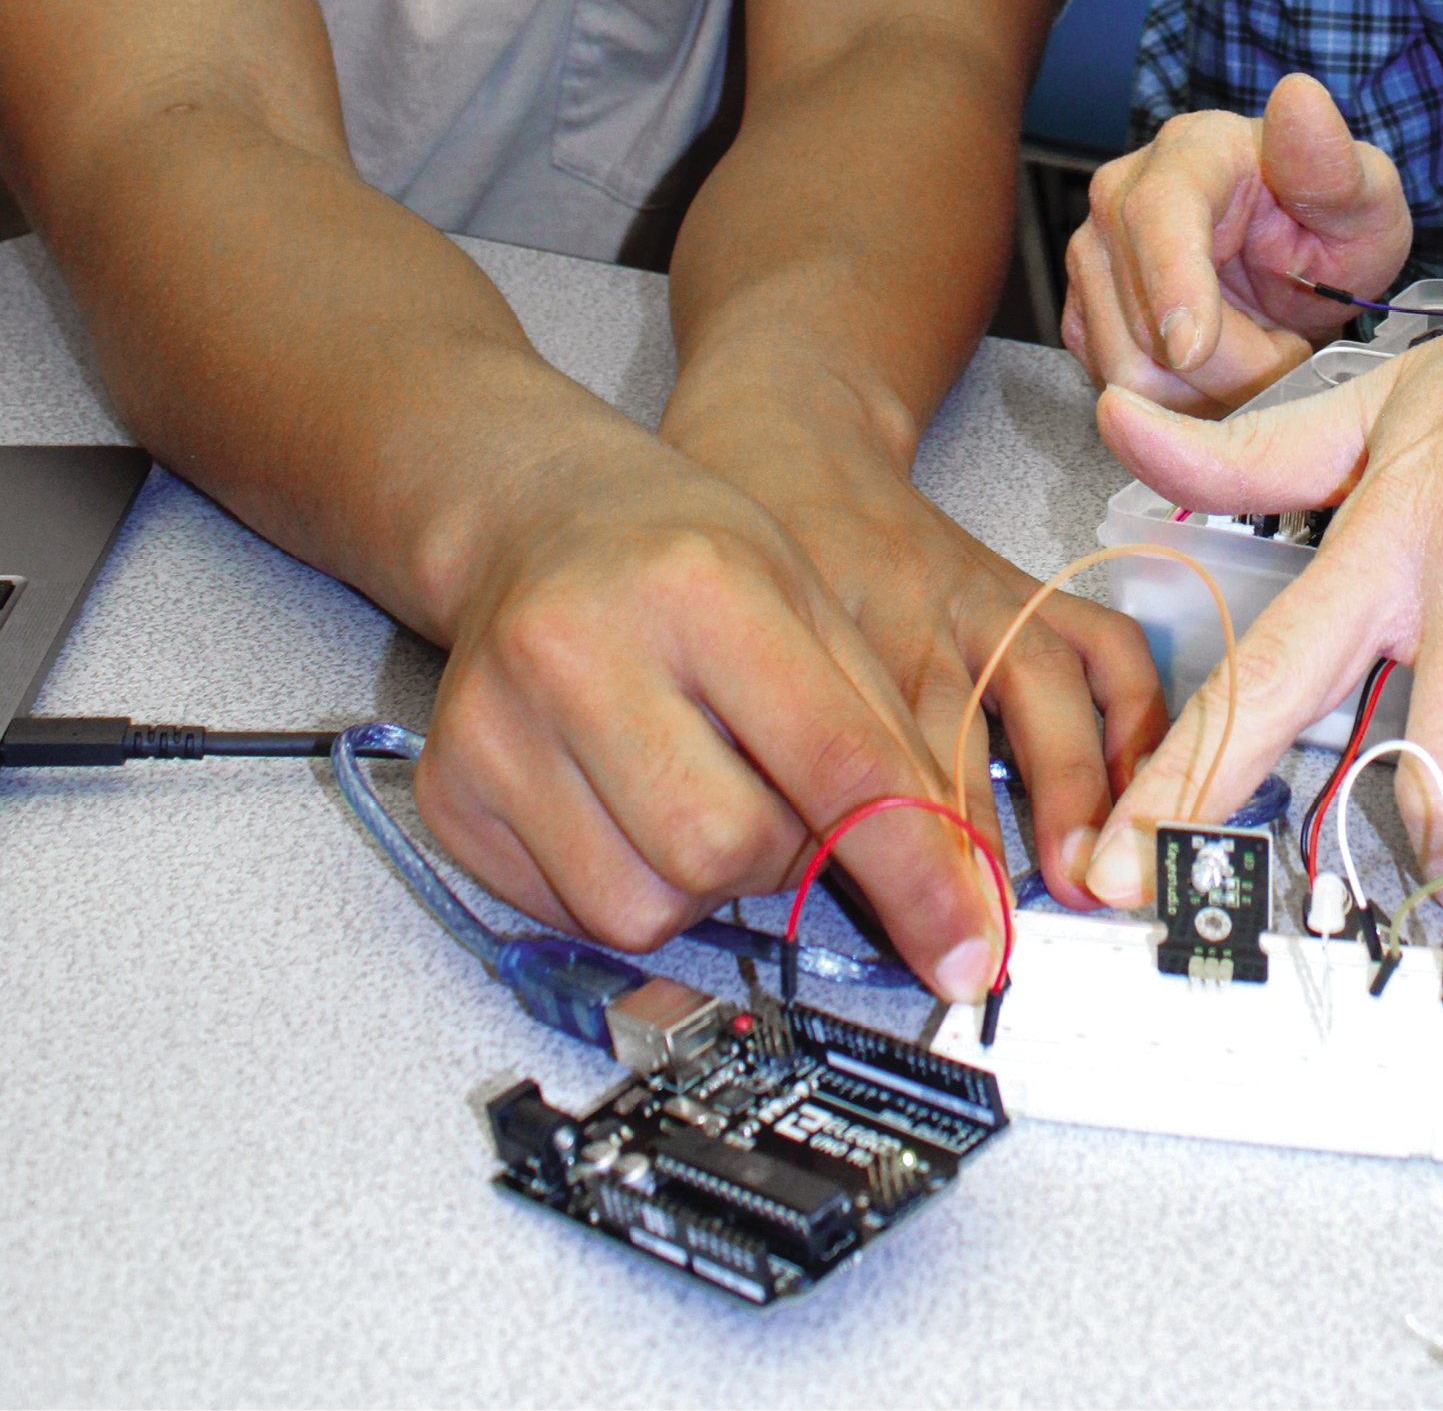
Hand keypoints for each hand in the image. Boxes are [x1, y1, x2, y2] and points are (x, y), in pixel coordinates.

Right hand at [417, 409, 1030, 997]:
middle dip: (778, 853)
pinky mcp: (450, 795)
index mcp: (698, 584)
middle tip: (769, 788)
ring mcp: (496, 727)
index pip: (833, 761)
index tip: (964, 950)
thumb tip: (953, 896)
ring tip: (694, 783)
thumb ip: (883, 739)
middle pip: (725, 851)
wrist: (539, 520)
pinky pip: (570, 918)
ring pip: (643, 910)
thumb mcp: (809, 600)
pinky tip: (624, 799)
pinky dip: (627, 885)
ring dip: (701, 880)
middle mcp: (578, 649)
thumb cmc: (686, 556)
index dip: (912, 869)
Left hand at [664, 350, 1166, 920]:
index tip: (939, 941)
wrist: (787, 434)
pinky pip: (1101, 645)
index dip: (913, 866)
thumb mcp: (721, 658)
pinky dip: (1136, 711)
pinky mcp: (1021, 589)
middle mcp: (913, 630)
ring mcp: (979, 605)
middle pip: (960, 749)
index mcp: (828, 654)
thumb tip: (770, 888)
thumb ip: (757, 763)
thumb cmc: (743, 555)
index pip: (876, 776)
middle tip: (1007, 938)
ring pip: (1042, 694)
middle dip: (990, 852)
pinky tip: (1144, 776)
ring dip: (1074, 787)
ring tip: (1092, 869)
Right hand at [1063, 73, 1413, 408]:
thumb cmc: (1335, 221)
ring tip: (1259, 351)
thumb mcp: (1365, 196)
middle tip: (1288, 347)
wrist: (1302, 257)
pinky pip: (1117, 387)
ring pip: (1124, 364)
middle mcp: (1122, 193)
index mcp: (1194, 151)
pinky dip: (1177, 404)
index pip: (1156, 212)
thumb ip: (1332, 162)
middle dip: (1228, 364)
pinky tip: (1220, 370)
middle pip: (1139, 314)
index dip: (1170, 283)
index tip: (1193, 349)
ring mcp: (1094, 255)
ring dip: (1206, 390)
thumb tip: (1299, 95)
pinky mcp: (1086, 311)